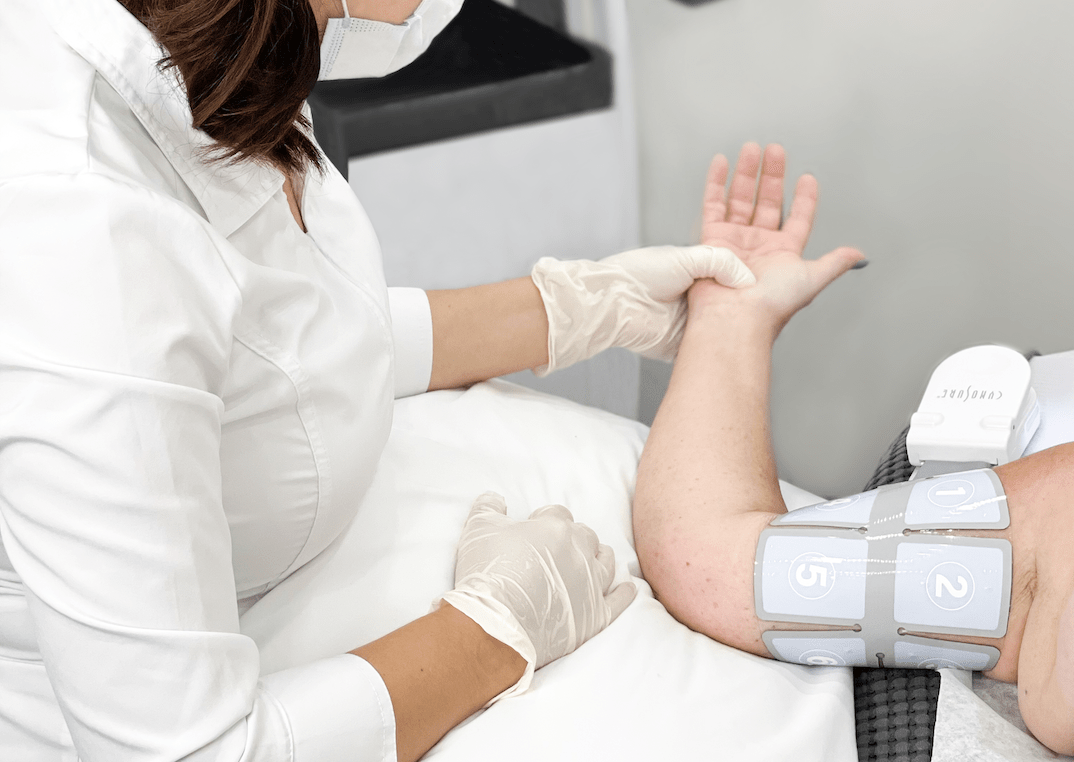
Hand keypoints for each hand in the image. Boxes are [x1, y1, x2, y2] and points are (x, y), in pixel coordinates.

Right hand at [439, 492, 635, 700]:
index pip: (557, 515)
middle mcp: (579, 552)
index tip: (532, 533)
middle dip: (572, 539)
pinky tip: (627, 587)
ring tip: (592, 561)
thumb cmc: (487, 574)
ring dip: (599, 558)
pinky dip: (625, 592)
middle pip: (585, 535)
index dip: (543, 521)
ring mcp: (591, 584)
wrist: (495, 625)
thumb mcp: (477, 530)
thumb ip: (487, 507)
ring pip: (606, 561)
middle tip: (555, 551)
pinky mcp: (597, 615)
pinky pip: (619, 600)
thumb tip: (494, 497)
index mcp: (555, 528)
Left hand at [530, 243, 754, 372]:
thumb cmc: (637, 274)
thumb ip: (721, 262)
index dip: (750, 278)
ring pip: (724, 326)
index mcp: (694, 270)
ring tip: (759, 324)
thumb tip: (748, 281)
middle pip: (732, 302)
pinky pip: (709, 347)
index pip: (731, 274)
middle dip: (748, 306)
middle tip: (770, 304)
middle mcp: (694, 296)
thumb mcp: (686, 257)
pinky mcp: (685, 344)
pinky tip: (737, 342)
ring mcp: (690, 321)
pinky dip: (722, 346)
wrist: (613, 303)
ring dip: (738, 327)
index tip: (771, 279)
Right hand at [695, 143, 864, 330]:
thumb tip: (858, 255)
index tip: (808, 178)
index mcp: (784, 253)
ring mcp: (735, 240)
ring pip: (742, 198)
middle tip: (776, 151)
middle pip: (768, 201)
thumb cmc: (772, 304)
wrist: (736, 317)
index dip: (804, 199)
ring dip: (747, 173)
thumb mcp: (812, 279)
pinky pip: (713, 205)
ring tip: (753, 149)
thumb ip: (833, 262)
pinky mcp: (712, 239)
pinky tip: (723, 163)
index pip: (797, 218)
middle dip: (773, 175)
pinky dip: (717, 183)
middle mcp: (759, 245)